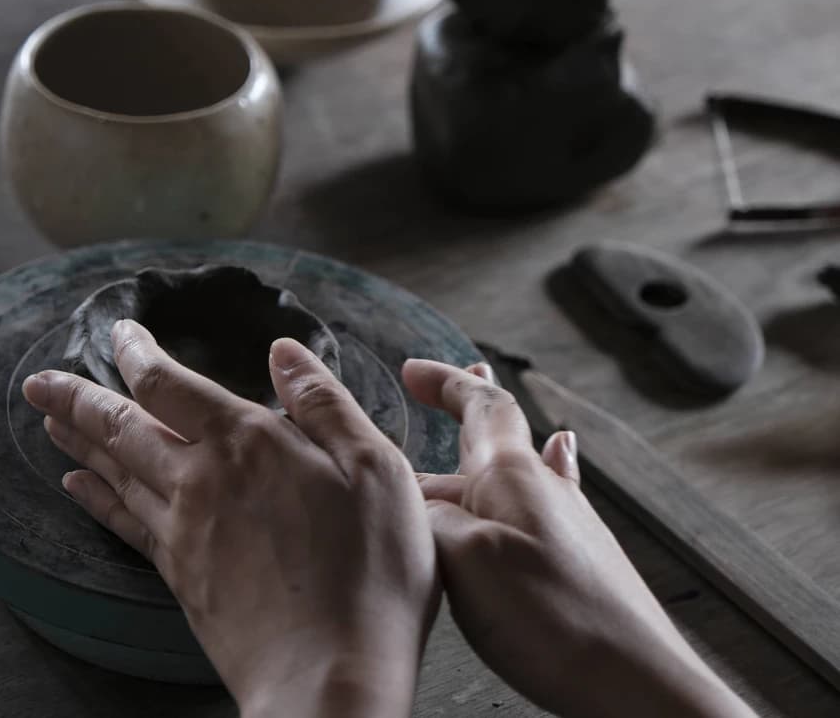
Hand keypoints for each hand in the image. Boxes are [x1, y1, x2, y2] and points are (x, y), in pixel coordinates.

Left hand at [23, 321, 438, 717]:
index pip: (170, 385)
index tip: (117, 333)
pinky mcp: (181, 577)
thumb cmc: (369, 568)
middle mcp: (202, 480)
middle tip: (38, 383)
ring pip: (115, 474)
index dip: (136, 354)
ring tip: (50, 422)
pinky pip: (123, 524)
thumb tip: (284, 350)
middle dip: (77, 399)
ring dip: (80, 443)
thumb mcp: (375, 466)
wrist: (330, 678)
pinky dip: (95, 500)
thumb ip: (323, 402)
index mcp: (248, 442)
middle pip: (123, 428)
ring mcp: (184, 532)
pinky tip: (76, 488)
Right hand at [404, 359, 757, 717]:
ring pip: (517, 462)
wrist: (636, 679)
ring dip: (487, 437)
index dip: (443, 383)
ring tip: (481, 400)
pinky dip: (541, 465)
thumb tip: (416, 503)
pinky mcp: (578, 556)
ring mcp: (566, 520)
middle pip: (495, 430)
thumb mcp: (466, 561)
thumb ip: (433, 520)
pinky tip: (560, 452)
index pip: (478, 406)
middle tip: (435, 384)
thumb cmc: (554, 618)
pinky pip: (549, 493)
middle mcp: (542, 487)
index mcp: (511, 475)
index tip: (412, 370)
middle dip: (461, 403)